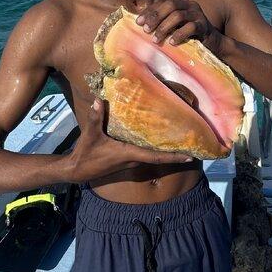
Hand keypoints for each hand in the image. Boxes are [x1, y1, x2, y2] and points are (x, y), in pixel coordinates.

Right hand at [69, 98, 193, 182]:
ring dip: (168, 152)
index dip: (173, 157)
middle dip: (176, 154)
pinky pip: (147, 155)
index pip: (156, 157)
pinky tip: (160, 142)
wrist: (78, 171)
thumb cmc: (86, 155)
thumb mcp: (90, 135)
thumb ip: (95, 118)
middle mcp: (134, 159)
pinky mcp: (127, 160)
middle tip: (193, 146)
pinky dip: (157, 150)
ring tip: (182, 143)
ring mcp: (131, 161)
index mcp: (129, 154)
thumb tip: (99, 100)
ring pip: (154, 157)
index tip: (190, 156)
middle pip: (160, 158)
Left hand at [135, 0, 224, 55]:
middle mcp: (189, 5)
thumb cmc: (189, 35)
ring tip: (156, 40)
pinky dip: (179, 34)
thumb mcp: (174, 27)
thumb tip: (140, 24)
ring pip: (178, 15)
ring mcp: (198, 14)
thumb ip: (161, 22)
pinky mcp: (204, 26)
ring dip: (165, 27)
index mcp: (180, 3)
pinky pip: (191, 27)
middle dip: (156, 17)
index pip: (161, 2)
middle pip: (170, 5)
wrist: (213, 44)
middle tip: (146, 30)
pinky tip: (172, 42)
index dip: (149, 11)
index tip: (138, 22)